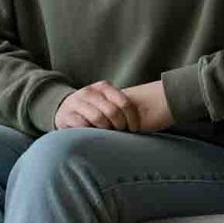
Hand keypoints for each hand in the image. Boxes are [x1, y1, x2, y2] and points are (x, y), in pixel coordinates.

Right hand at [53, 79, 171, 131]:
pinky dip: (91, 133)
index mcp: (103, 86)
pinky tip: (94, 136)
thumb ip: (124, 105)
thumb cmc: (95, 108)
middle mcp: (88, 91)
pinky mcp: (66, 116)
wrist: (64, 108)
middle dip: (121, 127)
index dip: (133, 119)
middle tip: (122, 134)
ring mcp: (76, 103)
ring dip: (107, 131)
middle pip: (113, 113)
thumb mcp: (109, 101)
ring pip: (98, 119)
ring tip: (110, 135)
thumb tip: (159, 112)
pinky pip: (82, 126)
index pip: (125, 104)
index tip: (135, 129)